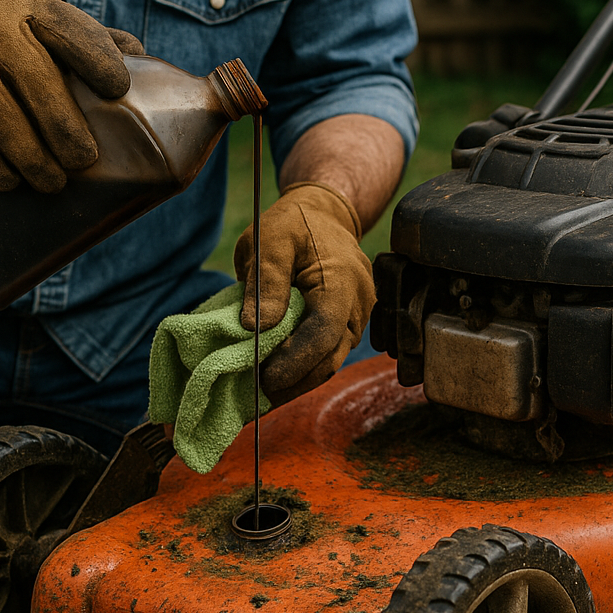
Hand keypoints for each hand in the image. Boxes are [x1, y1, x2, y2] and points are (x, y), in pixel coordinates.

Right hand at [0, 0, 142, 192]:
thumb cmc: (11, 48)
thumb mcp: (48, 31)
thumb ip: (98, 43)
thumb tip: (154, 74)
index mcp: (33, 9)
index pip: (68, 28)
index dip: (95, 58)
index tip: (117, 91)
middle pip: (34, 77)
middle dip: (62, 125)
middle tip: (85, 161)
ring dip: (30, 155)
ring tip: (53, 182)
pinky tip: (11, 181)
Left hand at [235, 182, 375, 404]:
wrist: (324, 217)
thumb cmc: (293, 225)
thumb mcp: (270, 240)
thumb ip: (265, 280)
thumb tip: (254, 327)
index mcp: (343, 280)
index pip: (324, 330)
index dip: (295, 360)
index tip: (263, 377)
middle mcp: (358, 304)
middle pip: (331, 356)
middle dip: (294, 381)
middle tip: (254, 395)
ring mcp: (357, 318)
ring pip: (330, 362)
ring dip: (297, 381)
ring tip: (260, 395)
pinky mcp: (348, 327)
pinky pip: (327, 355)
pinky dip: (302, 371)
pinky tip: (275, 382)